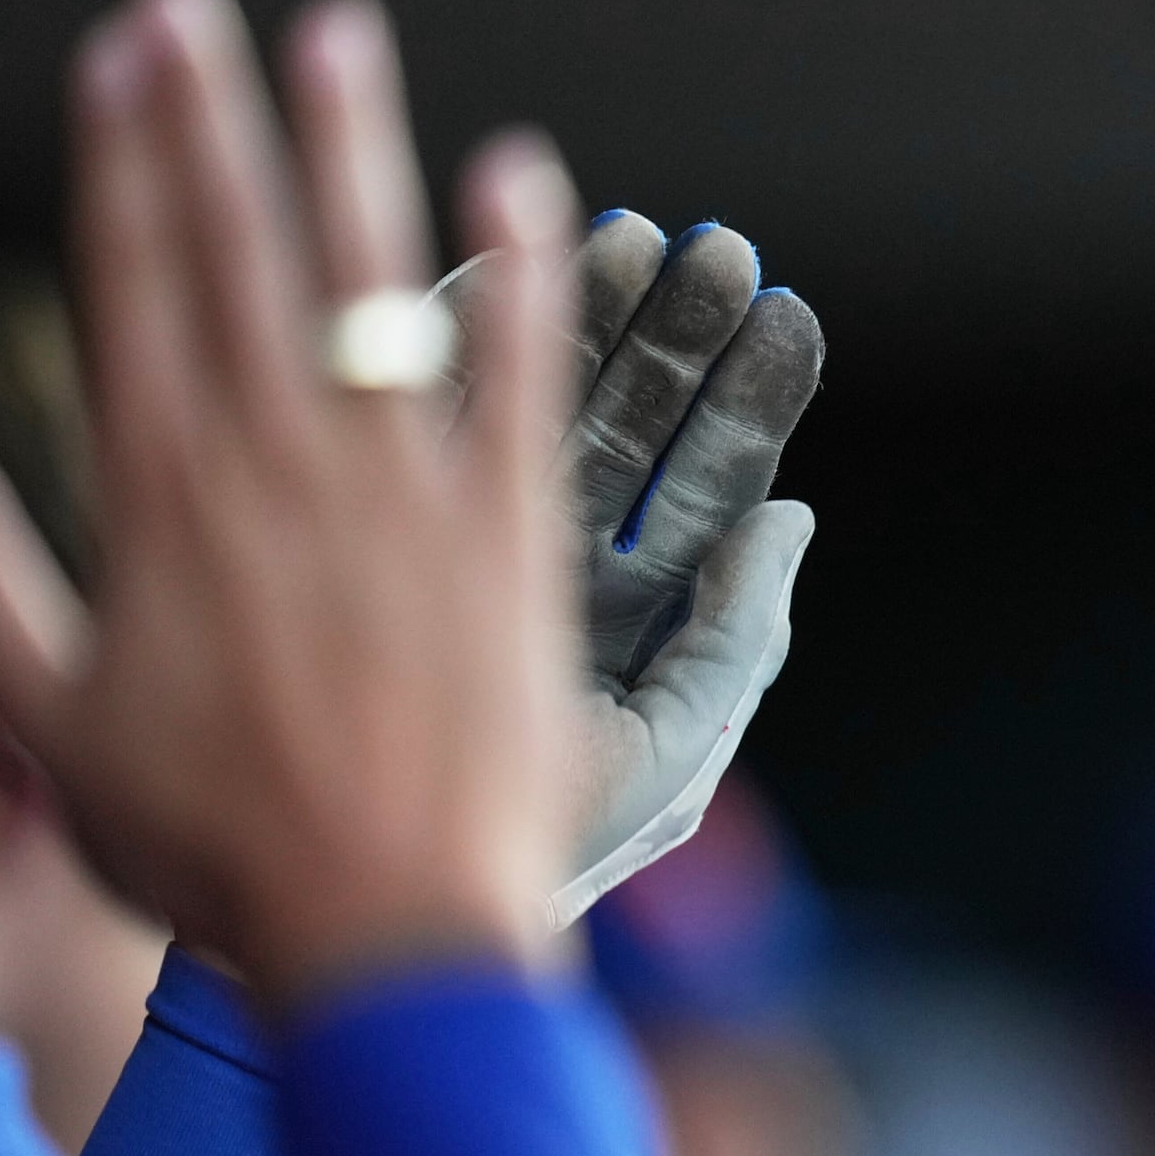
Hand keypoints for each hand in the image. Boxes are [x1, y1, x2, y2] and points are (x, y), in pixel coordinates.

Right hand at [0, 0, 582, 1015]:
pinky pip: (521, 377)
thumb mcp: (55, 722)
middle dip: (207, 118)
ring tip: (335, 34)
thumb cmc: (215, 852)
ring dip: (351, 149)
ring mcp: (402, 493)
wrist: (386, 928)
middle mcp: (280, 470)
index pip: (134, 286)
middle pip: (236, 254)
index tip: (115, 58)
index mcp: (163, 500)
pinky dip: (520, 273)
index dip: (122, 160)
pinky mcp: (509, 534)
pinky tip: (522, 174)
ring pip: (371, 282)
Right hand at [434, 216, 820, 922]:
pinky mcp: (405, 534)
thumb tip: (791, 525)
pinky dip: (474, 340)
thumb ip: (734, 649)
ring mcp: (472, 543)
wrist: (363, 917)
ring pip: (543, 407)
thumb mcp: (661, 765)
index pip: (696, 489)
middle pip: (629, 428)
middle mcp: (552, 567)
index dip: (738, 401)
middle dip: (674, 335)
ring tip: (645, 239)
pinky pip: (446, 423)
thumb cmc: (518, 856)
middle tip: (720, 251)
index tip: (780, 314)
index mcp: (619, 619)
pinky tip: (509, 263)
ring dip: (594, 318)